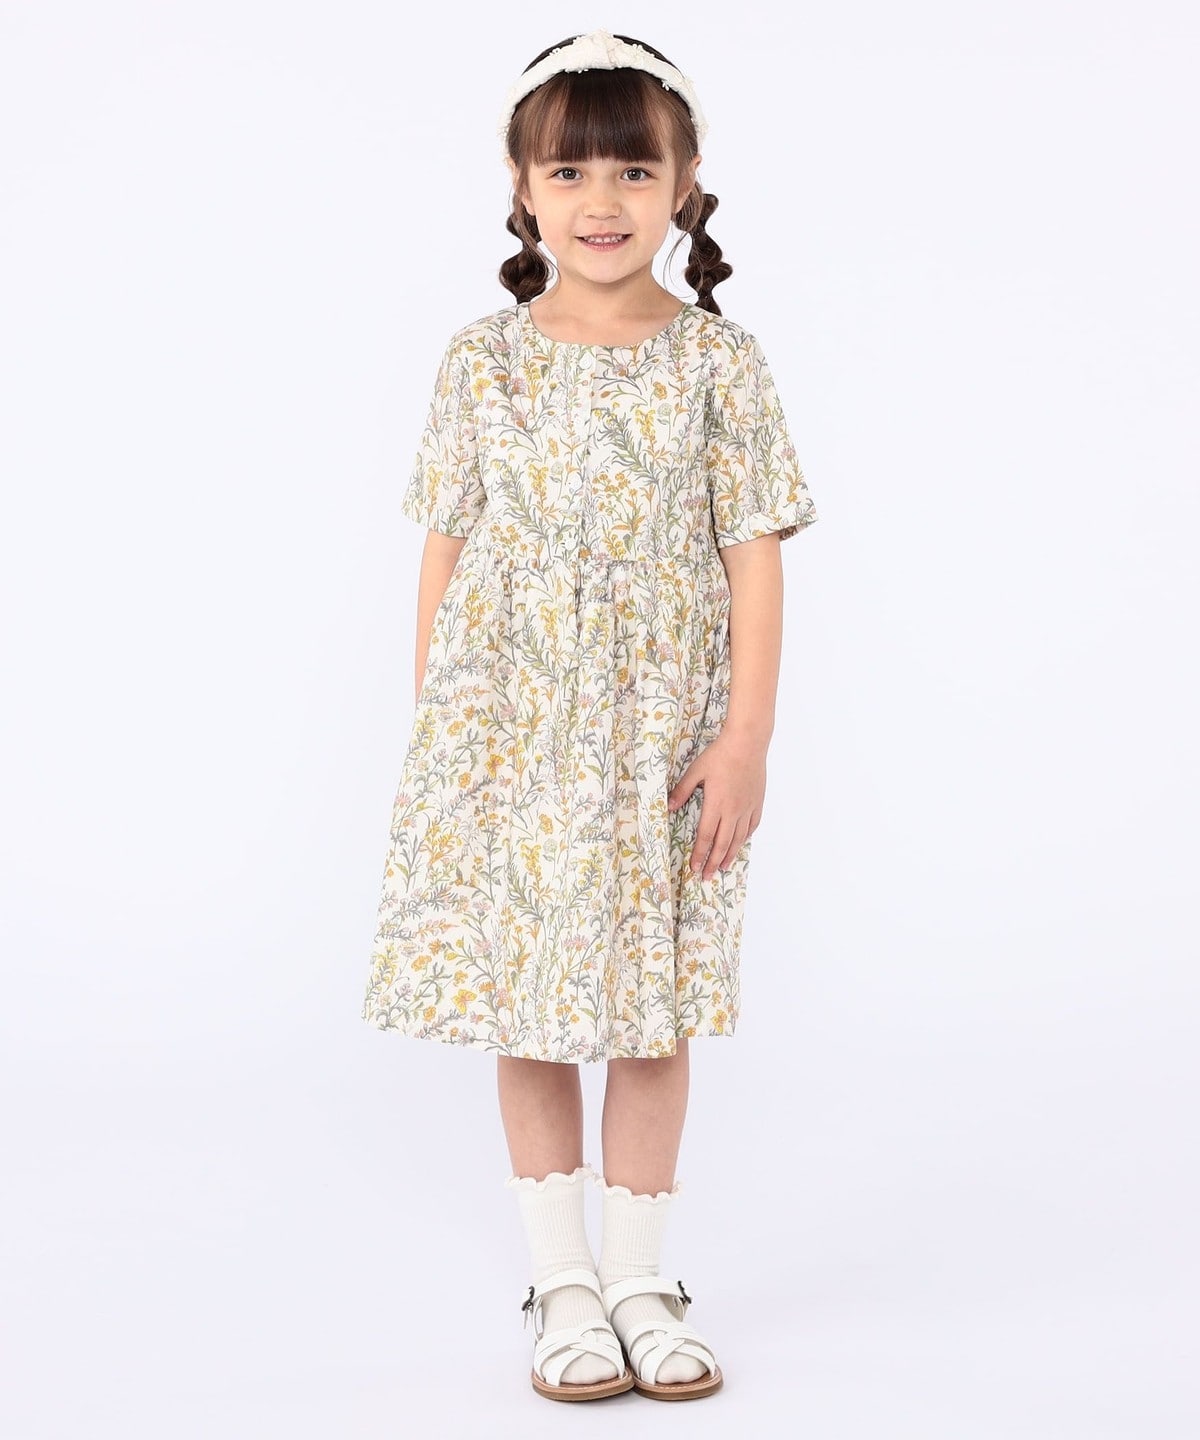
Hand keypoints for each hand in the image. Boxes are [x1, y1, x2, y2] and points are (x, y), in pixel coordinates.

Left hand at [666, 729, 766, 880]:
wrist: (747, 743)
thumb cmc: (720, 755)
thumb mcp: (695, 771)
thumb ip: (682, 791)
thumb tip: (669, 807)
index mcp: (716, 805)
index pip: (705, 837)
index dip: (699, 855)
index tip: (694, 868)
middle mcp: (732, 811)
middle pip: (722, 844)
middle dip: (713, 863)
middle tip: (707, 877)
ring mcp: (747, 808)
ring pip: (738, 839)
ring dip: (729, 855)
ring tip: (723, 868)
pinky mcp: (757, 802)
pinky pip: (752, 826)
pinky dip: (745, 839)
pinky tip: (740, 844)